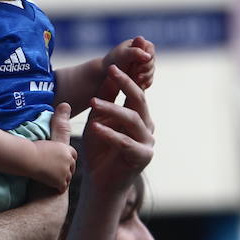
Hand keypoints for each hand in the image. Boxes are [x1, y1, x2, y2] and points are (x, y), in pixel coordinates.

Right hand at [29, 138, 76, 191]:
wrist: (29, 158)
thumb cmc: (33, 150)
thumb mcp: (47, 144)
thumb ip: (54, 148)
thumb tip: (52, 150)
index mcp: (65, 149)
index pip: (74, 155)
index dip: (70, 160)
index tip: (66, 163)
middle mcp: (68, 159)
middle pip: (72, 167)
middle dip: (67, 170)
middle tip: (61, 174)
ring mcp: (65, 171)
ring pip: (68, 178)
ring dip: (63, 180)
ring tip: (56, 182)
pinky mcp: (60, 181)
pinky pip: (63, 187)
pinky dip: (59, 189)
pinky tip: (56, 190)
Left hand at [82, 65, 154, 194]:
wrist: (100, 183)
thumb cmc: (99, 150)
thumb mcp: (99, 119)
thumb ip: (106, 98)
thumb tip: (110, 70)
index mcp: (138, 115)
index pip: (137, 89)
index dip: (130, 73)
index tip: (119, 57)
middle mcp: (147, 126)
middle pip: (139, 99)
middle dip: (126, 82)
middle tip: (111, 68)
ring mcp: (147, 141)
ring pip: (133, 119)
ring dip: (112, 109)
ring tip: (92, 102)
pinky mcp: (142, 157)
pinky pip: (126, 142)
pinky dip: (110, 134)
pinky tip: (94, 128)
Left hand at [103, 36, 154, 89]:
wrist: (105, 73)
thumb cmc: (113, 61)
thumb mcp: (123, 55)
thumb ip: (135, 53)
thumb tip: (148, 56)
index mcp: (140, 44)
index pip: (150, 51)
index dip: (145, 60)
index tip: (135, 65)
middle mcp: (144, 53)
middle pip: (151, 63)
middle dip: (143, 69)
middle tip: (133, 74)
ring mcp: (144, 64)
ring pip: (150, 73)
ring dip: (143, 77)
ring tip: (133, 79)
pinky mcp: (143, 75)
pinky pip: (148, 81)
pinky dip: (143, 84)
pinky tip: (136, 84)